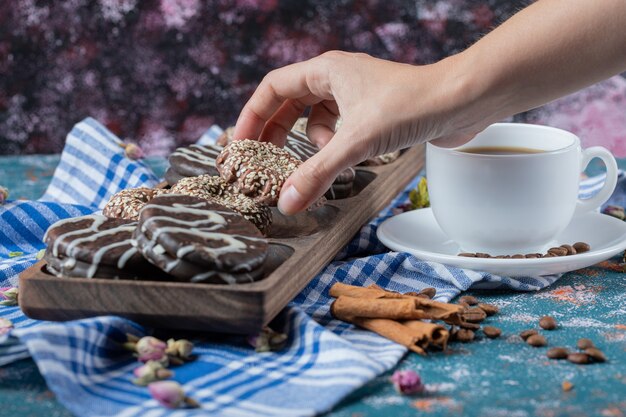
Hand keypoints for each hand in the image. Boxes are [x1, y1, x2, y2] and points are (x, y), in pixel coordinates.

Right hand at [233, 51, 479, 213]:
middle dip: (278, 134)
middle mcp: (337, 78)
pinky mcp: (374, 112)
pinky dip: (339, 146)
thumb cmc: (411, 105)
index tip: (241, 143)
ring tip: (329, 158)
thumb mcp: (355, 142)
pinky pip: (341, 129)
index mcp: (325, 71)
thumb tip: (286, 202)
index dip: (252, 115)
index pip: (272, 88)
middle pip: (290, 104)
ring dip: (315, 144)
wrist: (462, 101)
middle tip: (267, 162)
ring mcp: (356, 94)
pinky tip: (352, 158)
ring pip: (317, 119)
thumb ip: (317, 173)